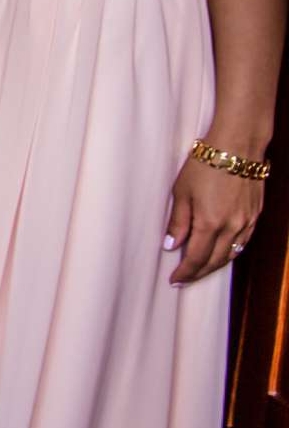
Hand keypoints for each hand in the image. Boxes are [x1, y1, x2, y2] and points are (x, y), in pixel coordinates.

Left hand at [164, 148, 264, 285]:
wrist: (237, 147)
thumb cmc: (204, 165)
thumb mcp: (181, 192)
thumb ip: (178, 222)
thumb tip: (171, 246)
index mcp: (210, 223)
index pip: (196, 258)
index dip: (185, 272)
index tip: (174, 280)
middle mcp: (232, 228)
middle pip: (215, 261)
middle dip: (199, 273)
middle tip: (185, 279)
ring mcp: (247, 223)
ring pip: (231, 254)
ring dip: (215, 265)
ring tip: (200, 270)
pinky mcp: (255, 216)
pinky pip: (243, 242)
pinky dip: (230, 252)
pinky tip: (222, 253)